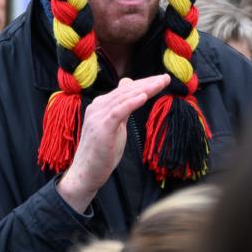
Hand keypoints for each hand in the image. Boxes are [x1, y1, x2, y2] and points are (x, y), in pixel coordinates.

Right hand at [56, 74, 169, 213]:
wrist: (86, 173)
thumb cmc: (102, 153)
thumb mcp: (115, 127)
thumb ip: (122, 110)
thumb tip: (133, 93)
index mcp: (100, 105)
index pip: (125, 90)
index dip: (143, 83)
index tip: (161, 79)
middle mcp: (97, 106)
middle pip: (126, 90)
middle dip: (147, 83)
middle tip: (166, 78)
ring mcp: (98, 116)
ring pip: (124, 97)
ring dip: (144, 89)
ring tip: (160, 83)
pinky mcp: (102, 127)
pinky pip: (118, 111)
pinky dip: (131, 102)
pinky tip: (144, 96)